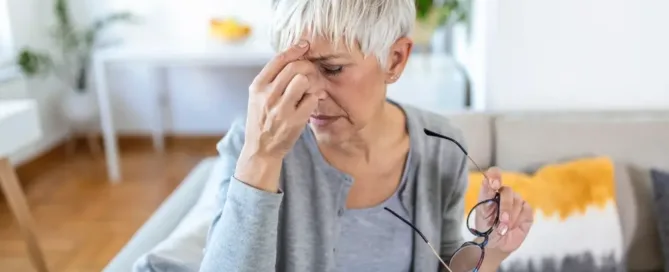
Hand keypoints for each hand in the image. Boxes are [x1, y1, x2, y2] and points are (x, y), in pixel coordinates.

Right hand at [235, 40, 320, 190]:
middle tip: (312, 73)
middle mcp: (267, 96)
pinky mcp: (294, 121)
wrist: (261, 149)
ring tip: (311, 89)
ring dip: (311, 83)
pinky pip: (312, 99)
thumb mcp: (258, 97)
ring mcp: (281, 109)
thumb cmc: (262, 120)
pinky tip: (312, 102)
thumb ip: (272, 79)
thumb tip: (294, 58)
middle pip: (294, 67)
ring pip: (303, 80)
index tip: (305, 46)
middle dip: (307, 67)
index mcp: (257, 86)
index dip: (295, 49)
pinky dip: (315, 98)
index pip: (278, 59)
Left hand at [475, 167, 533, 253]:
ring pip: (517, 200)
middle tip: (501, 222)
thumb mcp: (482, 213)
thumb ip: (485, 195)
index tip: (494, 185)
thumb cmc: (486, 228)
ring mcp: (516, 201)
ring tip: (504, 228)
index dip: (495, 176)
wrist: (497, 244)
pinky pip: (526, 209)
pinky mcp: (527, 210)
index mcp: (491, 191)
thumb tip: (487, 179)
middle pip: (507, 190)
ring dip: (511, 217)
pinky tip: (514, 226)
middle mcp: (504, 193)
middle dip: (504, 207)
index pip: (494, 174)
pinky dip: (518, 220)